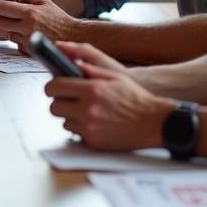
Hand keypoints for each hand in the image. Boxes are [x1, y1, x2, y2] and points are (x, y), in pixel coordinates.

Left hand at [0, 0, 76, 49]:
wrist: (70, 36)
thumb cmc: (56, 17)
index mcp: (30, 12)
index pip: (0, 6)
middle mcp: (26, 28)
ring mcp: (25, 41)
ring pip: (0, 32)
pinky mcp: (26, 50)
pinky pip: (10, 41)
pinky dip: (6, 33)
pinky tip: (9, 27)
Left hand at [44, 42, 172, 150]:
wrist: (154, 123)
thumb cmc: (137, 99)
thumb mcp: (115, 76)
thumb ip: (91, 70)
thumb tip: (72, 64)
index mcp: (92, 90)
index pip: (54, 87)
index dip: (51, 87)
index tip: (53, 88)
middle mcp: (88, 109)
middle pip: (53, 107)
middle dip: (59, 102)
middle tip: (67, 100)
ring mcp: (90, 127)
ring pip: (63, 121)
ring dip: (70, 116)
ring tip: (84, 111)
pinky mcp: (93, 142)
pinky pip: (75, 133)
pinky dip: (80, 128)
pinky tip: (93, 123)